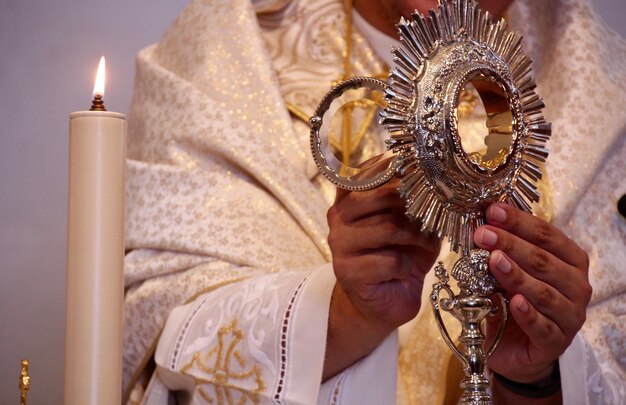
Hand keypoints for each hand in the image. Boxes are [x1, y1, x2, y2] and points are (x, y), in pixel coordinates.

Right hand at [323, 176, 440, 378]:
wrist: (385, 300)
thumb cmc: (400, 255)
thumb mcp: (411, 222)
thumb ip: (413, 200)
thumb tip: (438, 179)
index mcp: (349, 197)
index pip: (368, 171)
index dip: (398, 171)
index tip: (424, 177)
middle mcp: (338, 216)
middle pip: (376, 195)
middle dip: (411, 204)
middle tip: (431, 216)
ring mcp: (339, 244)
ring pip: (386, 227)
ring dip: (416, 236)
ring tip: (426, 244)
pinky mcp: (347, 272)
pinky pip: (388, 261)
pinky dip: (407, 267)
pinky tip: (407, 272)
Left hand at [474, 203, 591, 383]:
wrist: (514, 346)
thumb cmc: (513, 300)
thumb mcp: (506, 270)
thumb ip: (502, 249)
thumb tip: (482, 222)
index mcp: (570, 260)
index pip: (547, 235)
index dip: (518, 222)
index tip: (491, 211)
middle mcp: (576, 286)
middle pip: (544, 261)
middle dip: (511, 245)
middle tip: (484, 234)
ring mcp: (570, 315)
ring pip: (545, 293)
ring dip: (517, 275)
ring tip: (494, 261)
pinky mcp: (556, 342)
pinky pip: (542, 326)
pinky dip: (527, 313)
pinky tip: (513, 302)